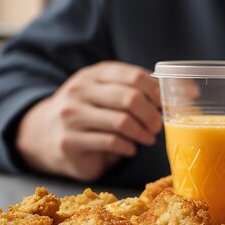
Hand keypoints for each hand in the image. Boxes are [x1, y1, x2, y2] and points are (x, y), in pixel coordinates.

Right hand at [16, 61, 161, 181]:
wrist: (42, 135)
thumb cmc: (87, 112)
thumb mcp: (104, 93)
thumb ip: (135, 89)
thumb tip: (183, 89)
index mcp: (94, 75)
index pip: (134, 76)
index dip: (156, 92)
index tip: (164, 105)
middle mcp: (80, 91)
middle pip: (131, 98)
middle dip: (152, 115)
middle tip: (158, 126)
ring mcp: (72, 116)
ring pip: (122, 122)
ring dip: (143, 133)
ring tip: (148, 139)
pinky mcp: (70, 141)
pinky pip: (111, 142)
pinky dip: (128, 147)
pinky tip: (131, 149)